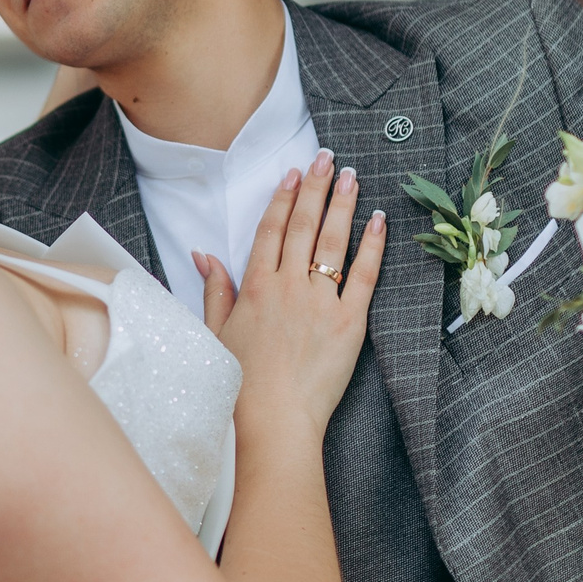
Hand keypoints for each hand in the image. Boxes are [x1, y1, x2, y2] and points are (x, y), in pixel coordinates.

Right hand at [195, 150, 386, 439]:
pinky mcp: (349, 324)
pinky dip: (372, 246)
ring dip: (342, 205)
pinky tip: (378, 220)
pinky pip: (363, 276)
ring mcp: (320, 303)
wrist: (271, 423)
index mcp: (254, 287)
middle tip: (327, 158)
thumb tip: (204, 255)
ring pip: (332, 242)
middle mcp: (287, 286)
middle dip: (316, 187)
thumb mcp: (215, 334)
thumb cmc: (239, 386)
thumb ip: (215, 291)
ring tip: (352, 176)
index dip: (284, 198)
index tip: (294, 173)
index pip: (271, 229)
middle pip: (303, 225)